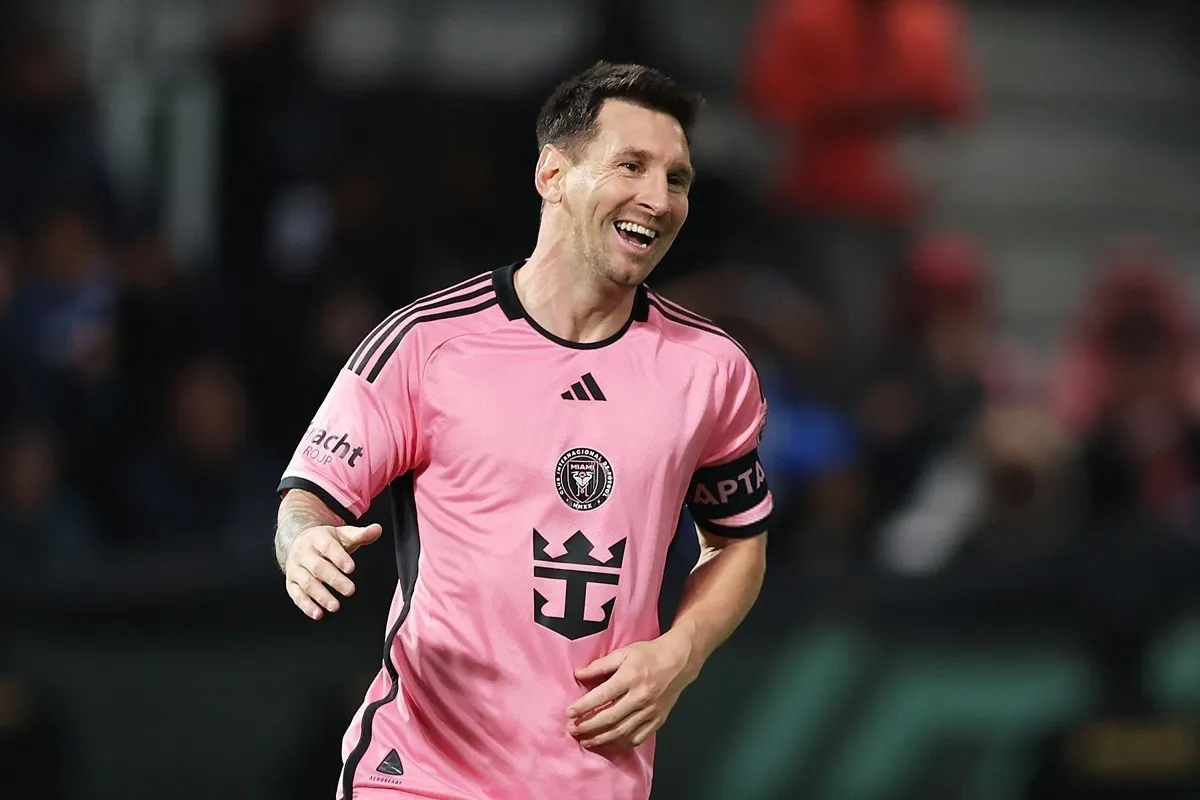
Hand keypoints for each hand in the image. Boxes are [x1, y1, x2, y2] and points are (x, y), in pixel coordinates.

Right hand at [283, 523, 381, 619]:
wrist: (300, 542)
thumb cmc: (325, 541)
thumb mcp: (343, 534)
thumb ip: (361, 534)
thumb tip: (377, 529)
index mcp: (317, 538)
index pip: (328, 547)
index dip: (339, 558)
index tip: (351, 568)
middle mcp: (303, 553)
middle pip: (318, 567)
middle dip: (334, 580)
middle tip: (350, 590)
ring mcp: (296, 568)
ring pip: (307, 583)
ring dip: (321, 596)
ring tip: (335, 606)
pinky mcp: (291, 582)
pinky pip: (296, 595)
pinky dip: (306, 606)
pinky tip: (318, 613)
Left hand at [566, 633, 695, 752]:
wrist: (679, 661)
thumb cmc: (649, 654)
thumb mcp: (623, 652)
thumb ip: (600, 665)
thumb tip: (578, 674)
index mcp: (630, 677)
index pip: (602, 696)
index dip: (583, 706)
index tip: (569, 713)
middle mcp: (640, 697)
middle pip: (610, 718)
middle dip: (588, 726)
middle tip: (572, 730)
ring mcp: (650, 711)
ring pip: (622, 732)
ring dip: (601, 739)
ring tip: (585, 741)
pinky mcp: (658, 720)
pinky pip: (637, 738)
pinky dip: (621, 744)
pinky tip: (609, 744)